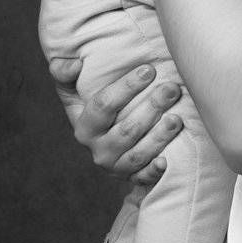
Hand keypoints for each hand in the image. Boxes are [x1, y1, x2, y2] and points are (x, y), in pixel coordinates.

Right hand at [48, 59, 183, 184]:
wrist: (107, 142)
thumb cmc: (96, 108)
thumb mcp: (73, 90)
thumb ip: (64, 73)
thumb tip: (74, 64)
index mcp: (84, 127)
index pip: (104, 105)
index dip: (126, 87)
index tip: (149, 70)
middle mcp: (99, 149)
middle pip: (127, 129)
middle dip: (152, 107)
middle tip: (172, 88)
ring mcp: (116, 166)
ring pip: (138, 153)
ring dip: (159, 136)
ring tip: (177, 118)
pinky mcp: (133, 178)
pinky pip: (144, 178)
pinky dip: (154, 171)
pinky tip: (166, 161)